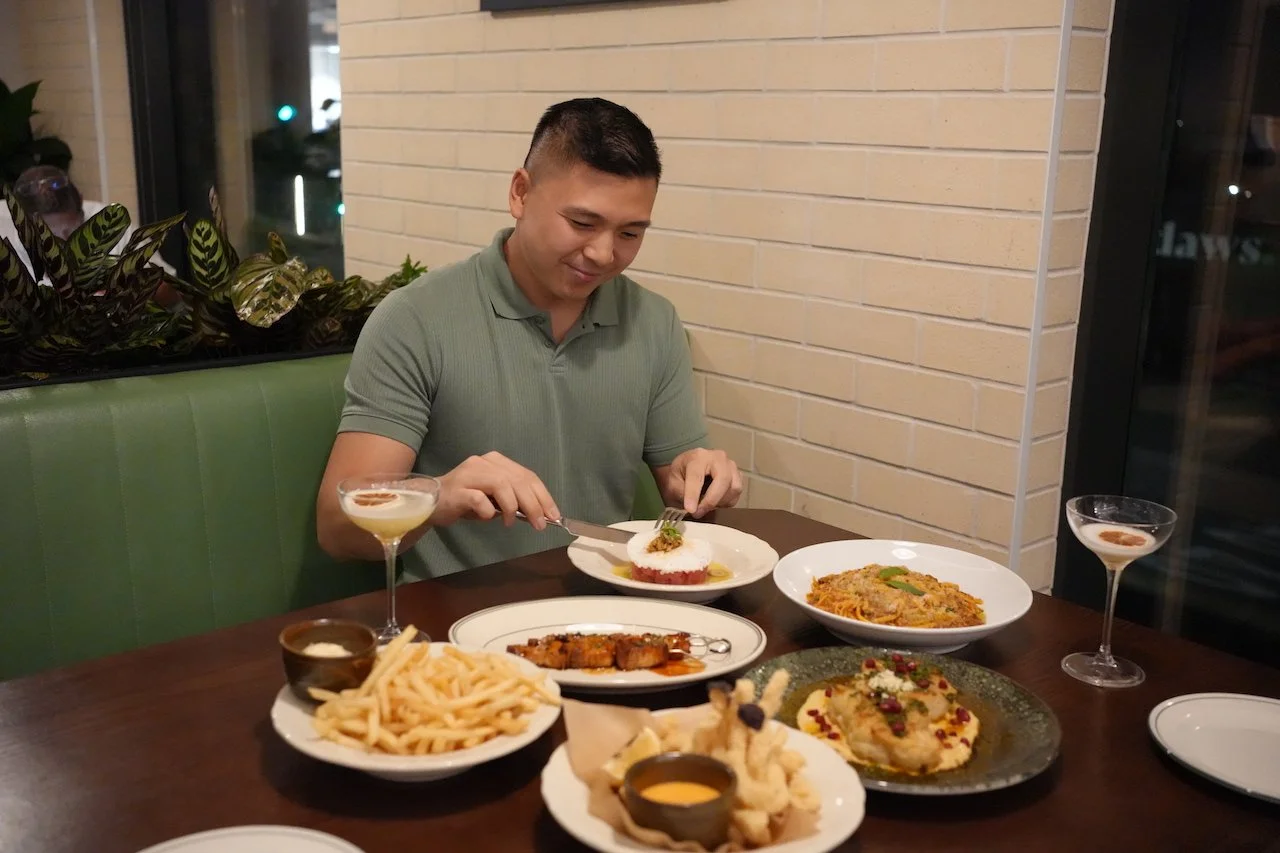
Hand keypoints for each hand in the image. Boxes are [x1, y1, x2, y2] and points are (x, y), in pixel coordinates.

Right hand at [434, 452, 560, 528]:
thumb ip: (513, 499)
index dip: (543, 496)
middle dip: (534, 504)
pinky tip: (489, 518)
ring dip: (512, 507)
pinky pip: (479, 499)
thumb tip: (539, 513)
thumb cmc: (465, 501)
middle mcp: (485, 462)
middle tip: (540, 524)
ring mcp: (470, 473)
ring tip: (512, 523)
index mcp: (497, 461)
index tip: (554, 515)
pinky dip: (488, 511)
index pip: (527, 476)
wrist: (430, 501)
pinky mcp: (458, 489)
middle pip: (518, 480)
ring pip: (502, 485)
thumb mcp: (494, 498)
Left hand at [667, 448, 742, 517]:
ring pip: (734, 488)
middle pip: (723, 479)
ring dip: (720, 502)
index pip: (697, 476)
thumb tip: (693, 507)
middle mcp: (718, 458)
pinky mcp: (738, 476)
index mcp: (698, 457)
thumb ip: (681, 493)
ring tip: (705, 507)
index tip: (690, 509)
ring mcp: (731, 466)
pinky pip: (736, 494)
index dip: (693, 494)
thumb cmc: (681, 474)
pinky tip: (714, 502)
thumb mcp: (672, 482)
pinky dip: (726, 503)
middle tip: (698, 513)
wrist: (688, 468)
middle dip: (711, 500)